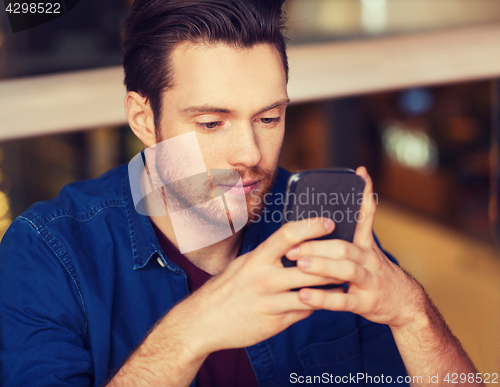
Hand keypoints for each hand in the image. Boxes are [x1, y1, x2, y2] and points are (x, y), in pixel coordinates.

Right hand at [172, 217, 338, 356]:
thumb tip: (293, 245)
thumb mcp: (242, 265)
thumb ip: (267, 256)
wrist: (202, 322)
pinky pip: (304, 312)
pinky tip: (323, 299)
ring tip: (344, 278)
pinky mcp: (275, 323)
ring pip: (313, 292)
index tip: (328, 222)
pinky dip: (316, 304)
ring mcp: (271, 303)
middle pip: (309, 266)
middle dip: (332, 260)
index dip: (310, 226)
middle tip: (348, 253)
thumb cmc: (225, 289)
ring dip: (331, 285)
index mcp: (256, 259)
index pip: (287, 235)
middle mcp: (264, 280)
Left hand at [285, 166, 425, 327]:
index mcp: (366, 246)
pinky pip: (344, 301)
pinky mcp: (367, 303)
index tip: (360, 174)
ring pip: (347, 270)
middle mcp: (370, 260)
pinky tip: (303, 296)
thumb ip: (350, 236)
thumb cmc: (376, 274)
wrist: (406, 304)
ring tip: (299, 264)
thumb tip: (325, 217)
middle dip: (318, 245)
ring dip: (322, 266)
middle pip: (345, 247)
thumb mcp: (368, 252)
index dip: (365, 195)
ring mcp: (370, 282)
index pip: (367, 216)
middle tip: (292, 246)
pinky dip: (323, 299)